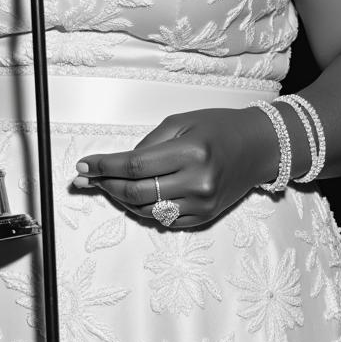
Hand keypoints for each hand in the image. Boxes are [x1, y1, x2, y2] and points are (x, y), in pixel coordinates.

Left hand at [74, 108, 277, 227]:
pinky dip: (143, 208)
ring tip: (105, 184)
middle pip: (136, 192)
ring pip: (146, 210)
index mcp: (190, 153)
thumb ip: (148, 144)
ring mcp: (201, 205)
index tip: (83, 165)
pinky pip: (163, 219)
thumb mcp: (181, 122)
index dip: (103, 166)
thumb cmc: (218, 127)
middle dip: (105, 184)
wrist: (257, 147)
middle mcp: (197, 183)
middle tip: (86, 177)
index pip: (134, 165)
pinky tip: (132, 195)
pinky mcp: (204, 218)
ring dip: (120, 198)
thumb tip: (117, 163)